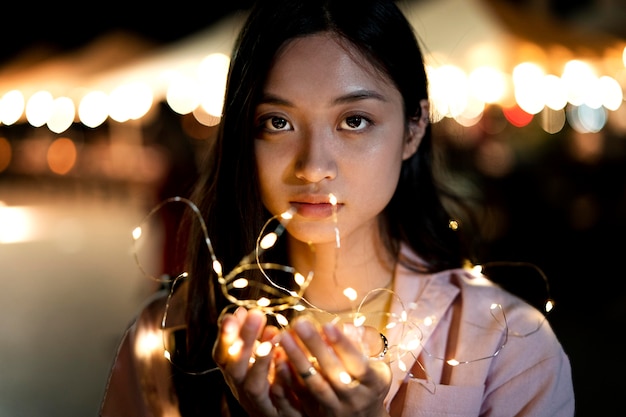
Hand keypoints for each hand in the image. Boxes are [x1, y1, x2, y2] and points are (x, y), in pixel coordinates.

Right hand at [213, 307, 290, 416]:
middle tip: (256, 314)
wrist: (281, 416)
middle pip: (234, 365)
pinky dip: (279, 381)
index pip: (222, 352)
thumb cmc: (268, 384)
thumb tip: (243, 310)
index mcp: (233, 372)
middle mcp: (239, 387)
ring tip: (271, 339)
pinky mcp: (272, 413)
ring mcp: (254, 402)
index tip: (237, 312)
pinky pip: (274, 400)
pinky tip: (285, 363)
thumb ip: (251, 338)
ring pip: (252, 384)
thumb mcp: (256, 358)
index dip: (226, 334)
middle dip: (244, 339)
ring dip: (260, 361)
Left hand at [275, 316, 391, 416]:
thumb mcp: (377, 365)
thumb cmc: (370, 383)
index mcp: (373, 382)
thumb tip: (343, 325)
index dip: (342, 344)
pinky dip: (290, 378)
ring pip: (315, 384)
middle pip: (333, 371)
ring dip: (298, 360)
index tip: (327, 324)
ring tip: (285, 337)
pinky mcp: (319, 414)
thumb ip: (362, 346)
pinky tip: (279, 360)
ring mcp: (337, 407)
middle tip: (300, 323)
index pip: (358, 362)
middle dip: (315, 346)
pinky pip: (302, 396)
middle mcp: (356, 397)